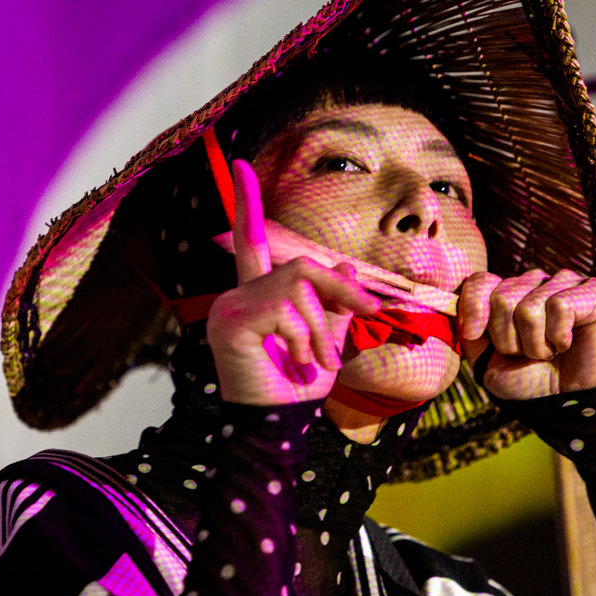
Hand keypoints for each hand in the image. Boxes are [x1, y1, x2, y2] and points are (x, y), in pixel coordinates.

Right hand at [206, 160, 380, 404]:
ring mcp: (228, 306)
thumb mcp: (327, 341)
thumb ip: (333, 304)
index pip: (252, 242)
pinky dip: (303, 339)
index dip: (246, 203)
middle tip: (367, 316)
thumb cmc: (296, 391)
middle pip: (301, 266)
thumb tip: (343, 266)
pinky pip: (285, 310)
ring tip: (315, 362)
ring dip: (321, 328)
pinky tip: (295, 364)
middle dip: (342, 290)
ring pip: (298, 288)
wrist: (275, 430)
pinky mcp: (229, 322)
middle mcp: (237, 294)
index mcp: (256, 295)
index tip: (239, 165)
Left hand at [456, 269, 595, 398]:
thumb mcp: (483, 356)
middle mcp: (534, 281)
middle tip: (527, 353)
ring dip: (535, 344)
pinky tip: (568, 343)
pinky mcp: (595, 290)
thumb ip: (466, 326)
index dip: (473, 311)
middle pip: (502, 297)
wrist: (566, 404)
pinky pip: (561, 305)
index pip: (479, 281)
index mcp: (506, 290)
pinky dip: (559, 337)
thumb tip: (452, 301)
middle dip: (509, 339)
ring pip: (529, 307)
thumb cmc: (526, 378)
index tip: (476, 336)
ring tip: (549, 352)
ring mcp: (565, 281)